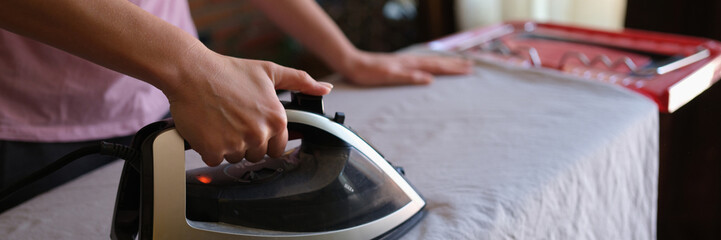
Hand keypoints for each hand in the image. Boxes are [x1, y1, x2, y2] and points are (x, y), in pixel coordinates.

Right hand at [166, 50, 331, 165]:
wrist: (191, 71)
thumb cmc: (228, 70)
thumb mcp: (269, 71)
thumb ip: (300, 81)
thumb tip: (325, 89)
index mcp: (276, 119)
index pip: (278, 147)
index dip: (265, 138)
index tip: (253, 126)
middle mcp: (259, 134)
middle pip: (257, 155)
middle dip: (246, 142)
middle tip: (233, 120)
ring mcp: (236, 144)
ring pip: (235, 158)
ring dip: (227, 145)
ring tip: (220, 120)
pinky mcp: (214, 150)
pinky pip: (214, 159)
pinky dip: (208, 147)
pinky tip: (207, 127)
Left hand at [337, 51, 472, 85]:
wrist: (353, 63)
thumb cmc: (368, 72)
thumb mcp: (388, 76)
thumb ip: (409, 77)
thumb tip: (429, 79)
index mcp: (410, 64)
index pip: (437, 67)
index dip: (453, 69)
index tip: (469, 70)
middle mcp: (410, 61)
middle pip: (437, 62)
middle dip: (455, 65)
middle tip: (471, 66)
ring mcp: (406, 62)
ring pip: (431, 61)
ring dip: (446, 62)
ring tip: (459, 63)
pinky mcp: (400, 64)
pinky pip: (423, 62)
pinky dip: (433, 63)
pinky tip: (433, 65)